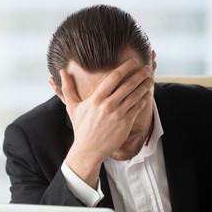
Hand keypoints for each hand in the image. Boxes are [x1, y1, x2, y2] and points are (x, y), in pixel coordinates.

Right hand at [59, 58, 153, 187]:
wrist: (88, 150)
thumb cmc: (81, 127)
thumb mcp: (72, 107)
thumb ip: (67, 88)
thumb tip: (61, 71)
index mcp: (96, 99)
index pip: (114, 77)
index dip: (126, 67)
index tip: (133, 62)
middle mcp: (108, 105)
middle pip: (128, 84)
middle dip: (140, 74)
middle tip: (146, 68)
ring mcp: (118, 115)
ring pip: (136, 96)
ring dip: (145, 85)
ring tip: (150, 79)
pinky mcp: (125, 124)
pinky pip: (138, 108)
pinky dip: (144, 100)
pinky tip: (146, 94)